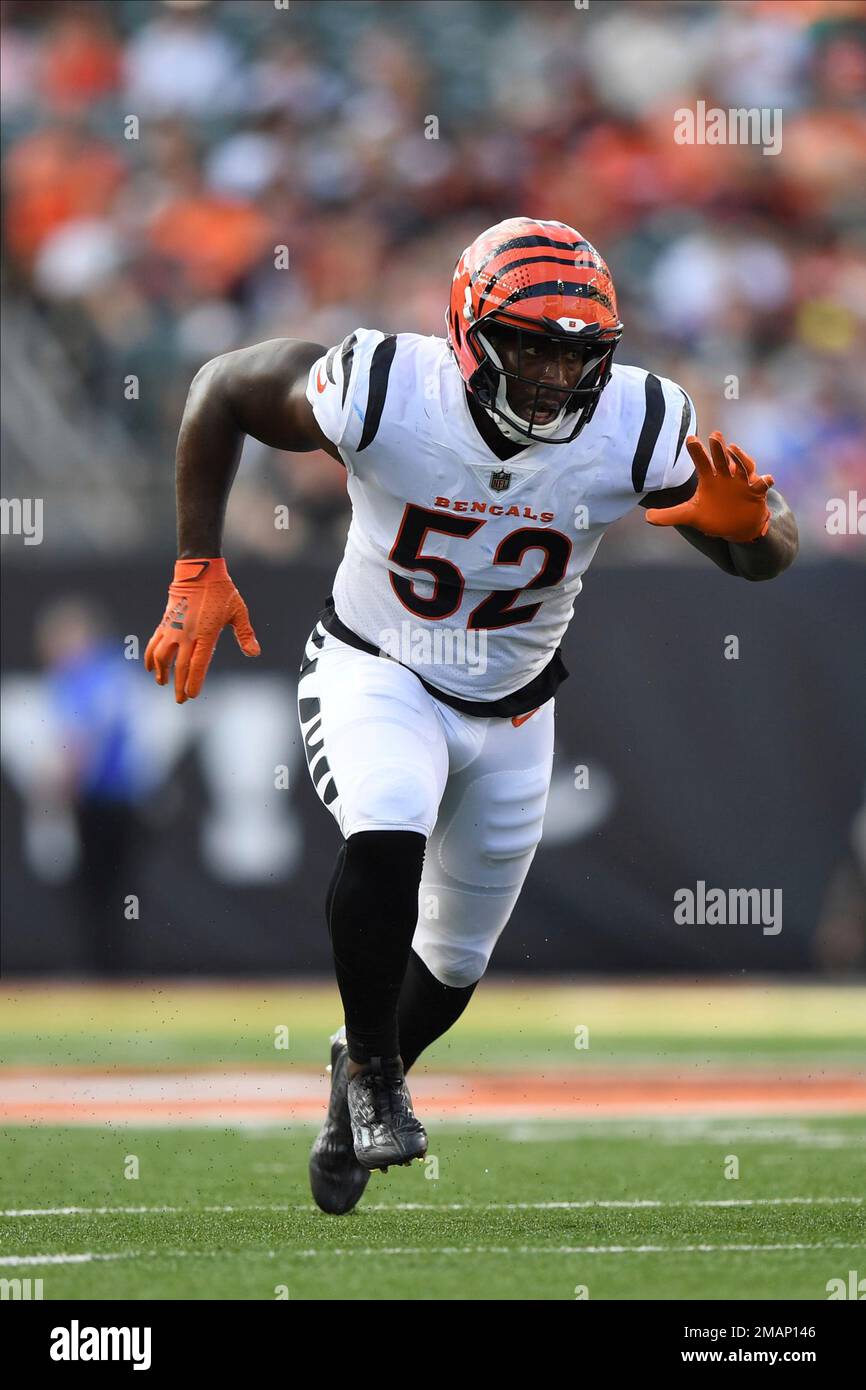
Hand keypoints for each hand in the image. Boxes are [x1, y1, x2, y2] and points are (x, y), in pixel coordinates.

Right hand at [144, 558, 259, 703]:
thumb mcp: (238, 611)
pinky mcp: (165, 622)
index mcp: (205, 633)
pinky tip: (150, 667)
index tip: (191, 695)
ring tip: (163, 683)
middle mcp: (186, 633)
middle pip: (180, 665)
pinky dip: (150, 656)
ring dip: (161, 672)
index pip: (197, 664)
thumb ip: (246, 634)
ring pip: (161, 655)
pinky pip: (153, 642)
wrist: (199, 570)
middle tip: (180, 700)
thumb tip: (254, 653)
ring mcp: (173, 628)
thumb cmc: (222, 591)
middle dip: (179, 685)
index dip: (193, 681)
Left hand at [645, 431, 773, 542]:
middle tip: (714, 436)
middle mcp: (726, 476)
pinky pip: (762, 484)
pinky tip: (766, 478)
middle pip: (722, 459)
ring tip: (733, 449)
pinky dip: (765, 481)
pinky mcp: (756, 493)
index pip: (701, 462)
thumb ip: (670, 516)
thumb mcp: (691, 516)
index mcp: (710, 478)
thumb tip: (647, 518)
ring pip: (743, 466)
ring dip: (740, 457)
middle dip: (718, 448)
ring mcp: (742, 483)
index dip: (696, 451)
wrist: (737, 528)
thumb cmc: (714, 517)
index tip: (689, 438)